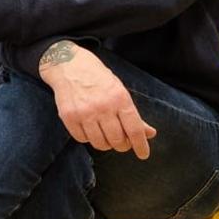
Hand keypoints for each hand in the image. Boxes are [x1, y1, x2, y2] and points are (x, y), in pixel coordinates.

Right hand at [39, 43, 155, 158]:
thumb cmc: (98, 78)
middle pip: (117, 141)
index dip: (141, 145)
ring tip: (104, 133)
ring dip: (105, 143)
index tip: (143, 155)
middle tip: (121, 141)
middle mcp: (103, 107)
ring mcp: (84, 113)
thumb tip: (150, 133)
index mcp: (119, 98)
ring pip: (100, 143)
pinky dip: (88, 138)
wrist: (68, 64)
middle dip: (122, 145)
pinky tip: (89, 128)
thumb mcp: (120, 91)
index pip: (134, 129)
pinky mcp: (69, 117)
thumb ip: (134, 115)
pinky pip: (82, 139)